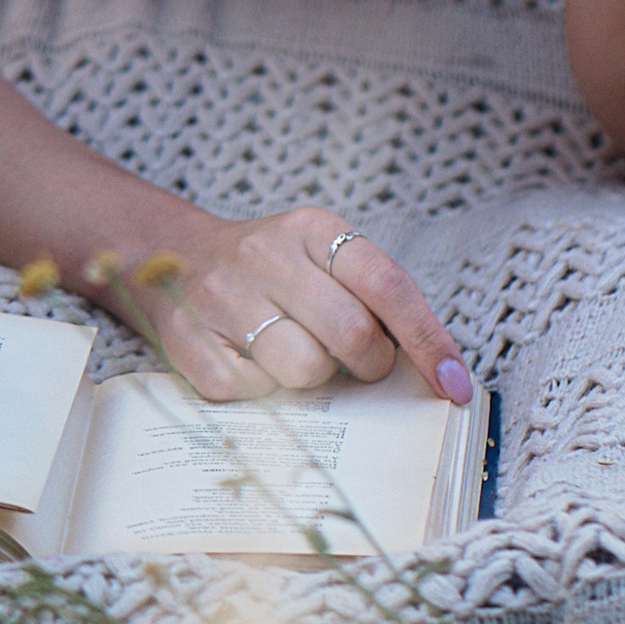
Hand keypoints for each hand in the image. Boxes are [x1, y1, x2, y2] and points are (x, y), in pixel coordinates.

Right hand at [133, 207, 473, 409]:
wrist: (171, 254)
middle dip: (367, 365)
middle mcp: (266, 255)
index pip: (387, 284)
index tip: (453, 386)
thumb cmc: (271, 272)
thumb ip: (371, 298)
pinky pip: (252, 394)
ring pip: (304, 370)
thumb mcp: (321, 259)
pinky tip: (253, 366)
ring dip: (313, 379)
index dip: (429, 341)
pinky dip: (263, 393)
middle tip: (355, 363)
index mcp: (311, 229)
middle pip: (352, 335)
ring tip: (295, 355)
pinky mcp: (187, 339)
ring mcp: (221, 297)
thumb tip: (436, 369)